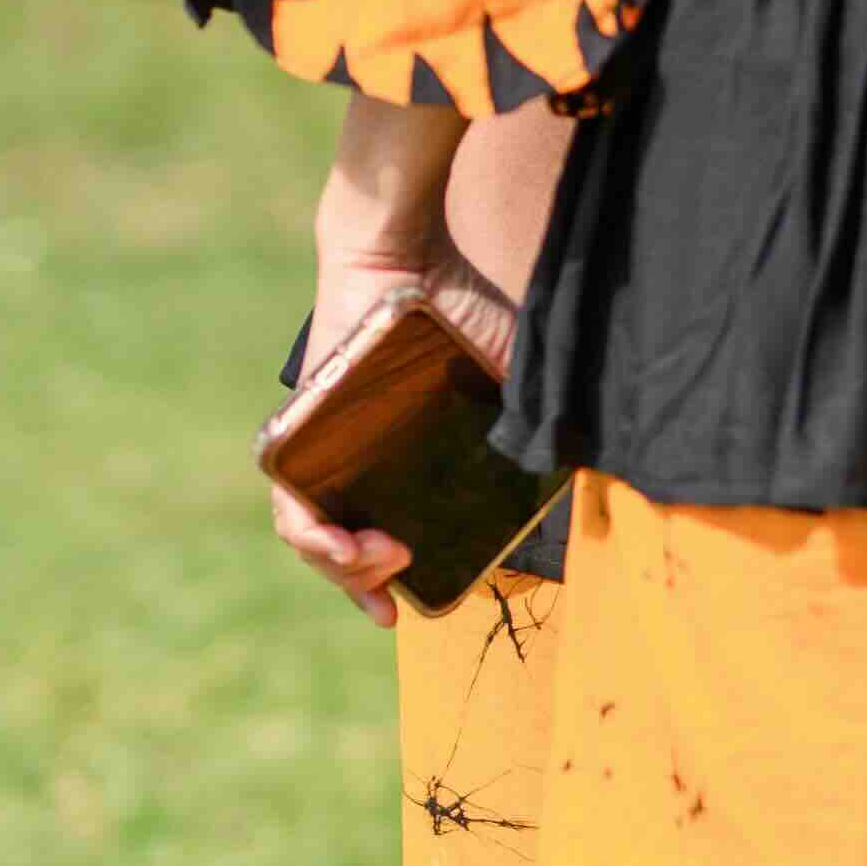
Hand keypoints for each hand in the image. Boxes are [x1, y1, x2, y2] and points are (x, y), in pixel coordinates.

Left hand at [270, 241, 518, 631]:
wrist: (409, 252)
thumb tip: (578, 464)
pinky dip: (310, 532)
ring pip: (310, 534)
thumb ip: (535, 421)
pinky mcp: (298, 431)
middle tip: (396, 585)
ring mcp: (324, 448)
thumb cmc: (460, 307)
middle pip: (340, 550)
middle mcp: (355, 461)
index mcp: (399, 459)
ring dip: (341, 568)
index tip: (402, 613)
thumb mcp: (511, 374)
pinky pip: (288, 498)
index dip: (382, 586)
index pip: (378, 538)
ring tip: (377, 564)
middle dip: (364, 585)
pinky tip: (338, 542)